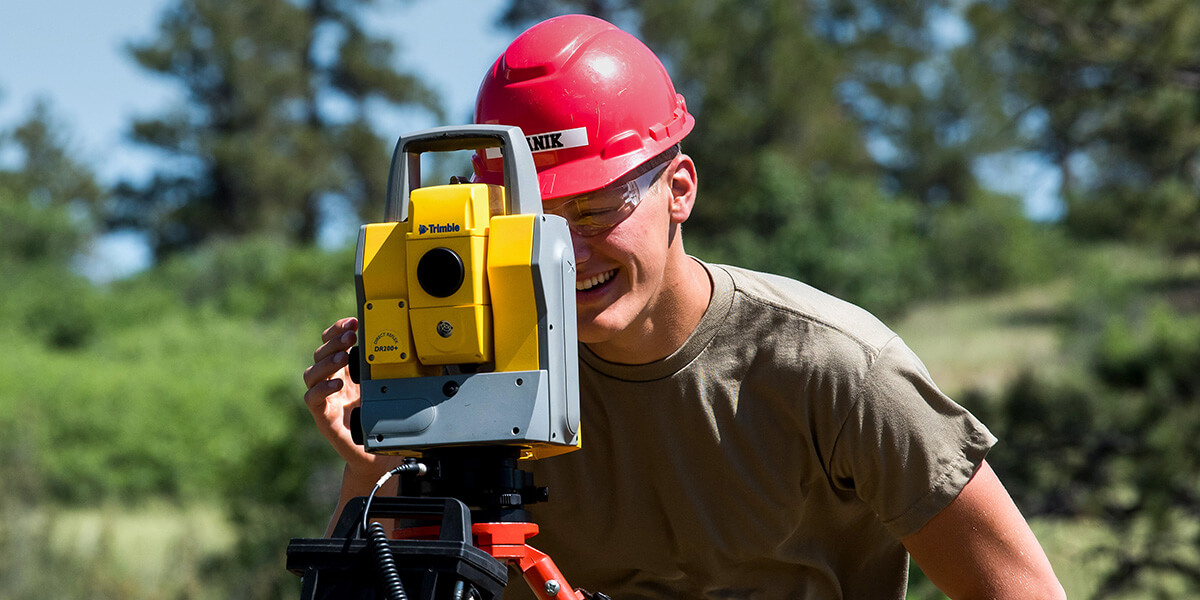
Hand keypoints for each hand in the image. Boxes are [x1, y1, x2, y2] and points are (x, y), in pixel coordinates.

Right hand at [302, 317, 399, 479]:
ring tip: (343, 356)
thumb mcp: (388, 390)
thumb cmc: (382, 421)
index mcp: (346, 372)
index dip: (338, 330)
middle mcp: (332, 383)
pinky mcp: (323, 418)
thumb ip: (390, 370)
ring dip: (327, 361)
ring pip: (312, 374)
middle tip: (351, 337)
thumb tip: (407, 346)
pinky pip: (313, 399)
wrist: (377, 456)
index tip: (352, 322)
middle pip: (320, 354)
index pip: (333, 344)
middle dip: (334, 340)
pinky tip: (338, 384)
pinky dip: (322, 389)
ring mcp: (326, 400)